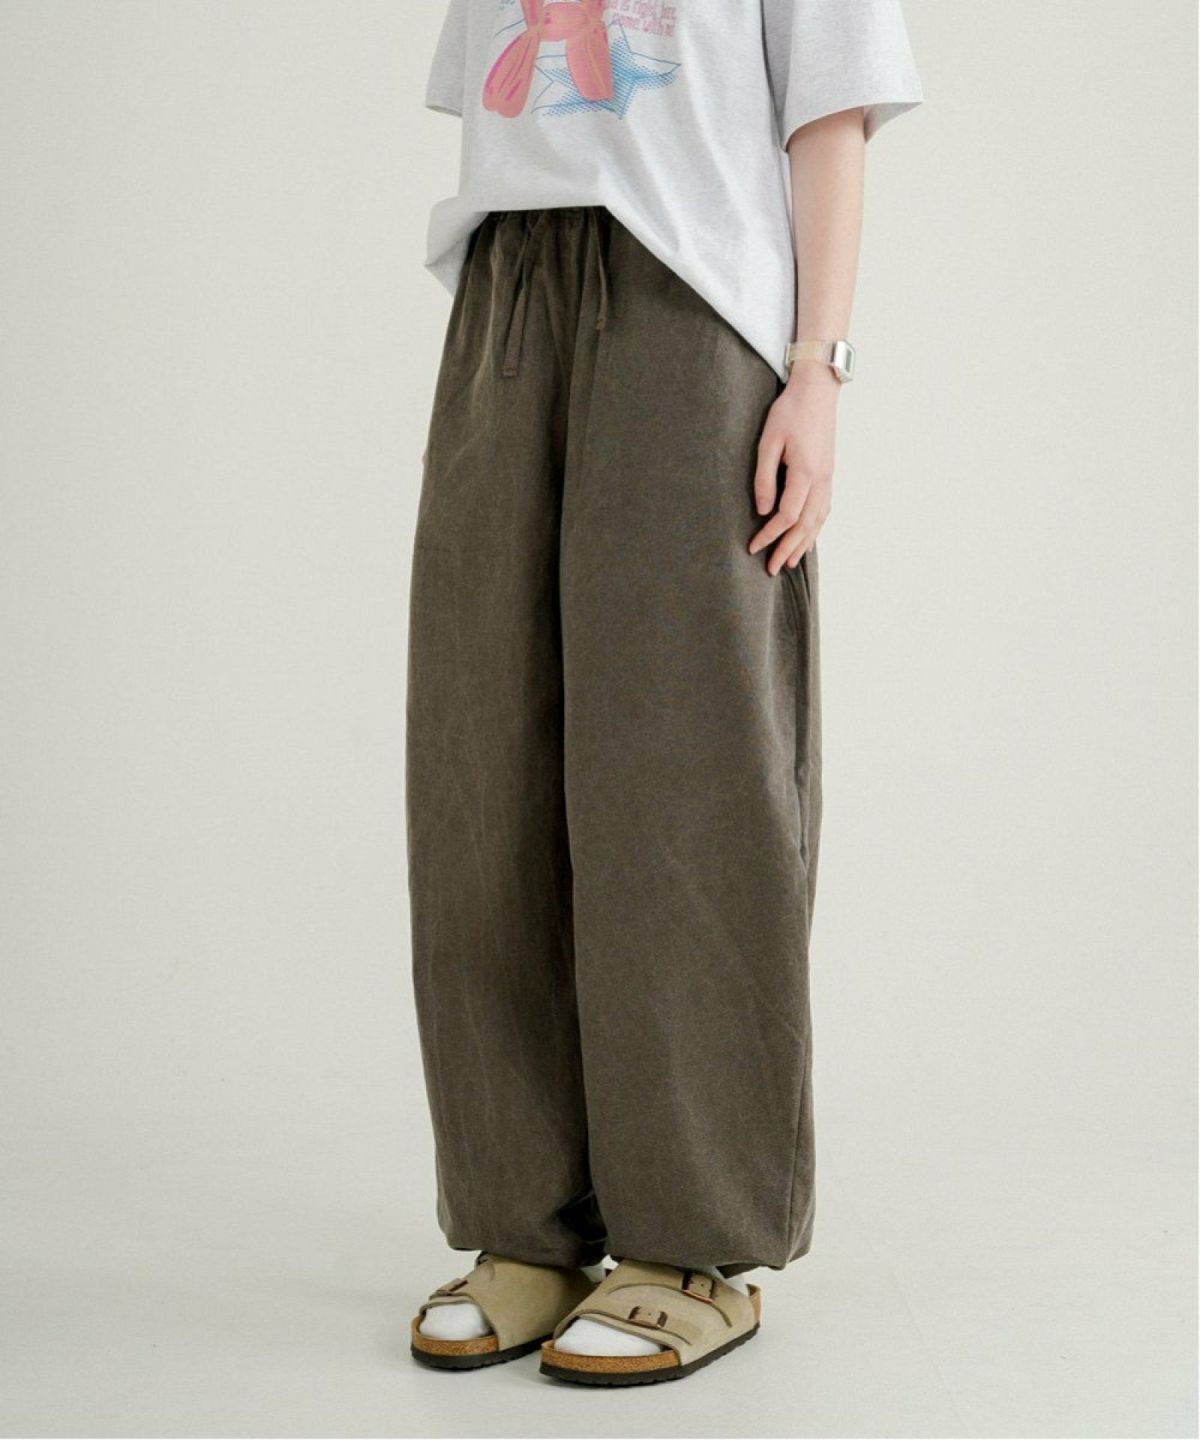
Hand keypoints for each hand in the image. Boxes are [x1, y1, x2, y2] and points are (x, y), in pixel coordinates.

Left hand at [749, 364, 837, 575]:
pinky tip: (808, 538)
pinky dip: (815, 528)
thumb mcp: (768, 441)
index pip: (786, 515)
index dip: (770, 535)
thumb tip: (762, 510)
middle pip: (805, 525)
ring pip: (817, 520)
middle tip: (772, 569)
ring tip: (790, 562)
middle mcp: (821, 480)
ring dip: (803, 543)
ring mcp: (828, 478)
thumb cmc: (789, 412)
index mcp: (805, 472)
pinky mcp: (829, 474)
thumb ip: (764, 478)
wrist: (818, 391)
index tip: (753, 547)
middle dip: (787, 549)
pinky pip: (824, 509)